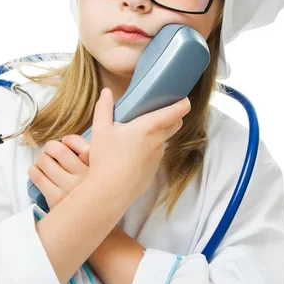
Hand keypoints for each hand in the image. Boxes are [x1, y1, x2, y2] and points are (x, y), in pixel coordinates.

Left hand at [27, 135, 90, 210]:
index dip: (68, 140)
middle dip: (49, 148)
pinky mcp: (56, 200)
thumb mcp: (96, 170)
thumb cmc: (91, 192)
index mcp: (95, 167)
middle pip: (57, 150)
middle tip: (49, 151)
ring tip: (43, 162)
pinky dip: (34, 171)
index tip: (65, 143)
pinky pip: (37, 177)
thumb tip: (65, 140)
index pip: (78, 143)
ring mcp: (69, 189)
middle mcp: (83, 177)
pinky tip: (38, 173)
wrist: (91, 222)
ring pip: (44, 162)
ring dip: (40, 159)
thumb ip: (86, 151)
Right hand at [86, 88, 190, 206]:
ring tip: (136, 136)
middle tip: (157, 113)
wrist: (110, 192)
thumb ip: (104, 108)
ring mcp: (158, 158)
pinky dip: (148, 152)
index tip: (183, 99)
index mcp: (148, 127)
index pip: (176, 112)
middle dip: (172, 117)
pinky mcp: (154, 171)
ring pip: (163, 141)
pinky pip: (155, 156)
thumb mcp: (100, 130)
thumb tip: (106, 92)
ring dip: (156, 135)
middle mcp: (158, 141)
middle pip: (175, 124)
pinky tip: (131, 156)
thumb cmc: (106, 159)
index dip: (183, 103)